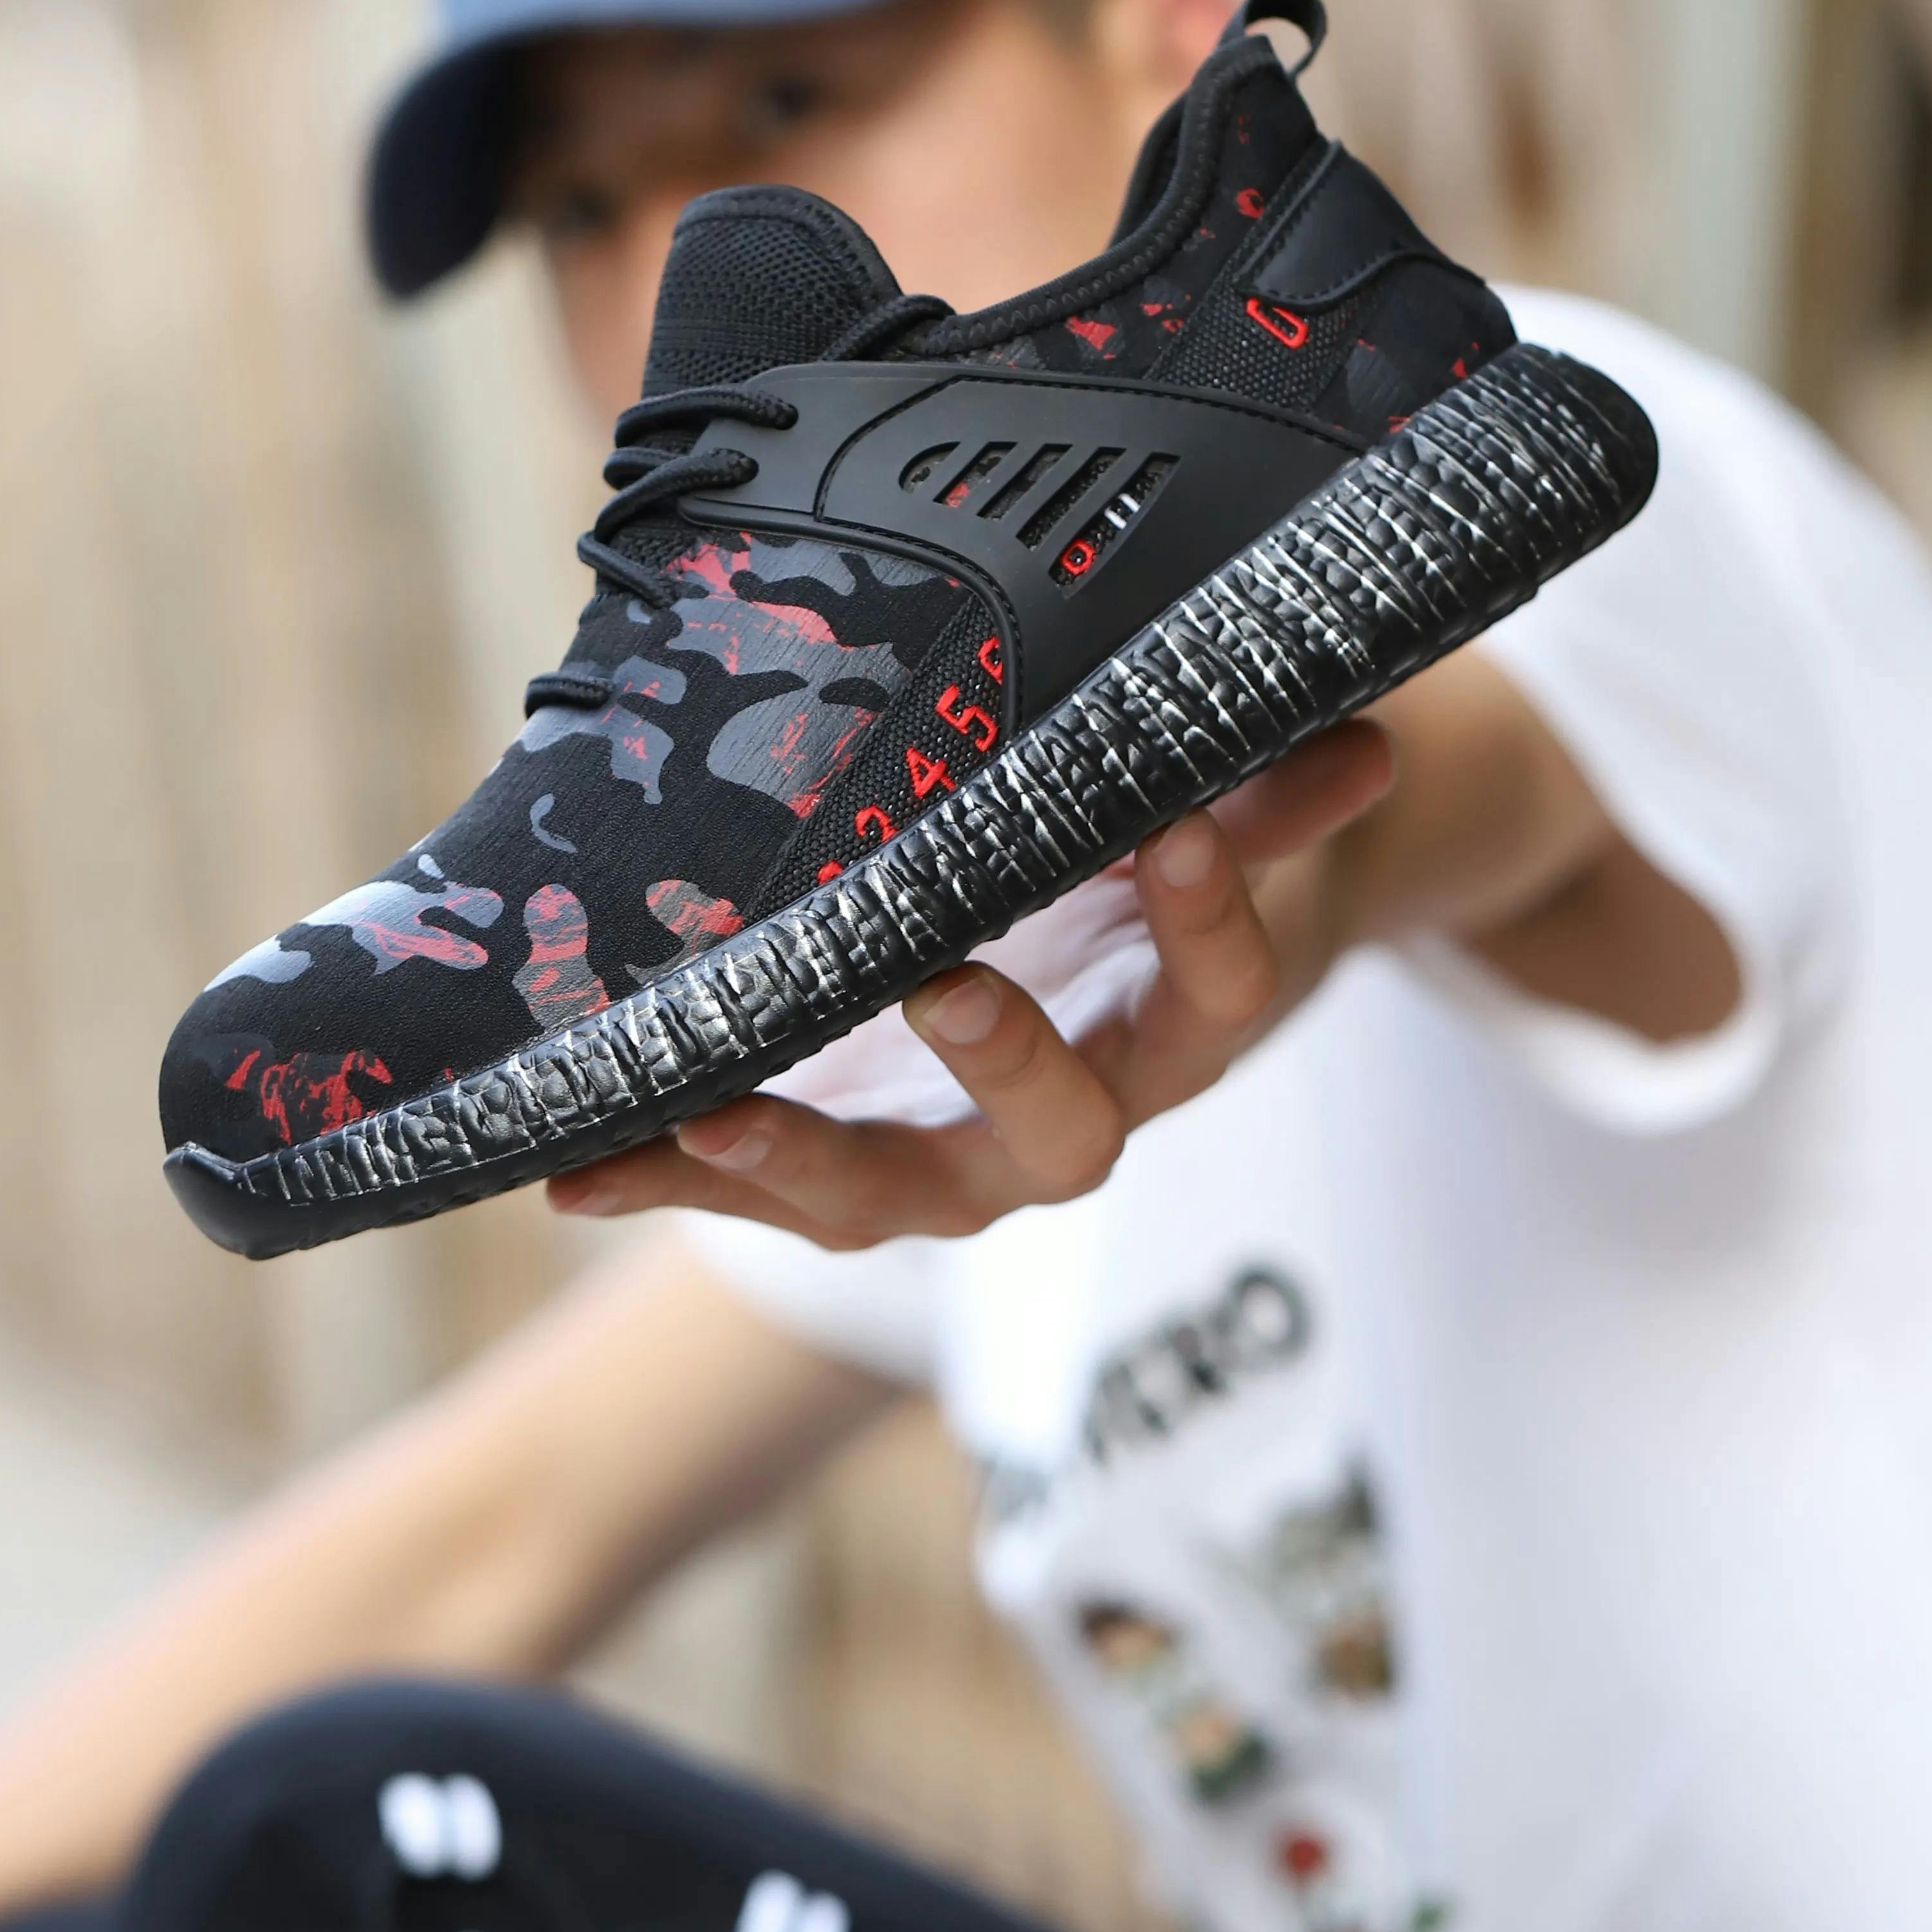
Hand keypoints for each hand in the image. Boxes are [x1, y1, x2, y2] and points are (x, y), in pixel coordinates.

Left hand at [549, 713, 1394, 1250]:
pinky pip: (762, 1193)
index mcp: (1179, 1027)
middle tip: (945, 984)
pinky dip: (668, 1178)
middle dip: (1001, 1062)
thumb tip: (1362, 734)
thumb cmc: (1160, 874)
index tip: (1176, 831)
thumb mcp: (1215, 828)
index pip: (1223, 989)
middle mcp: (1074, 1117)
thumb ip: (1268, 788)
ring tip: (698, 1125)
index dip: (1210, 919)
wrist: (1107, 966)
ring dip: (785, 1165)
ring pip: (883, 1197)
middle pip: (1060, 1137)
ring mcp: (952, 1162)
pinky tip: (569, 1173)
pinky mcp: (849, 1165)